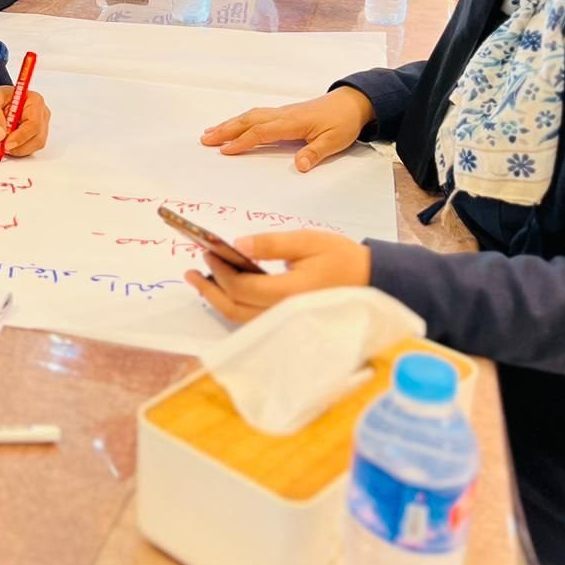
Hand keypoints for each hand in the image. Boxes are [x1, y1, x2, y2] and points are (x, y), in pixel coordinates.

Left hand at [0, 86, 50, 156]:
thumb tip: (0, 135)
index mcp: (35, 101)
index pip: (34, 124)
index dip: (21, 137)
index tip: (6, 144)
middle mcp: (41, 114)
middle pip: (36, 138)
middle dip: (16, 146)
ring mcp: (41, 127)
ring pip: (32, 147)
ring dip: (13, 149)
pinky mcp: (35, 137)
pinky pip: (27, 149)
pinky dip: (13, 149)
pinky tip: (0, 141)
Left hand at [184, 231, 370, 322]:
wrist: (375, 283)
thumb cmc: (343, 259)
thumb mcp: (308, 242)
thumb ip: (272, 243)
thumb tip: (238, 244)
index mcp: (291, 293)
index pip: (242, 288)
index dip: (220, 271)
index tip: (207, 251)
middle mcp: (285, 314)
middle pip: (234, 310)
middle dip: (209, 290)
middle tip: (190, 272)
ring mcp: (287, 323)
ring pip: (241, 319)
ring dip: (217, 300)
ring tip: (200, 280)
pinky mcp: (288, 323)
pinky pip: (253, 320)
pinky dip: (235, 306)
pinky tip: (225, 290)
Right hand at [200, 88, 373, 172]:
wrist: (352, 103)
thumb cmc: (343, 122)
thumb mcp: (334, 141)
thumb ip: (314, 153)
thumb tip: (299, 166)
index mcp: (293, 123)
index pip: (262, 132)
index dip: (243, 142)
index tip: (226, 150)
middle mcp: (282, 115)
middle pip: (248, 121)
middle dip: (226, 130)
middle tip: (205, 139)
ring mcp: (282, 113)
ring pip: (250, 116)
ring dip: (229, 124)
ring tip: (209, 132)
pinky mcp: (284, 114)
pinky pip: (256, 115)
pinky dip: (240, 120)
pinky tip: (232, 125)